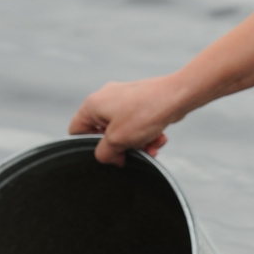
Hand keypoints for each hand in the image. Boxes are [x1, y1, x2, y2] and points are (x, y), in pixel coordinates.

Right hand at [69, 75, 187, 165]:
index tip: (108, 155)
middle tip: (133, 155)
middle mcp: (105, 99)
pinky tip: (159, 138)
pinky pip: (137, 123)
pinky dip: (147, 133)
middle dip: (121, 147)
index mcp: (92, 105)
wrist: (176, 96)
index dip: (89, 147)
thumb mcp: (117, 140)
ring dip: (138, 143)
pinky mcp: (140, 101)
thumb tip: (107, 157)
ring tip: (151, 147)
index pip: (77, 130)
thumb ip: (104, 153)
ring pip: (124, 130)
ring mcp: (123, 98)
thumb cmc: (145, 112)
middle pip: (104, 133)